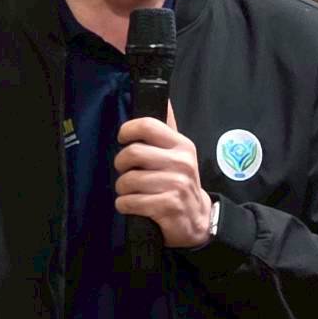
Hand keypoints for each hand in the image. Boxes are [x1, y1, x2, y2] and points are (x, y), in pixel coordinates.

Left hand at [115, 100, 212, 248]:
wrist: (197, 219)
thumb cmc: (180, 182)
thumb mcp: (178, 154)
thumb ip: (167, 130)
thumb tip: (165, 99)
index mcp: (182, 145)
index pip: (147, 125)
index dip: (127, 131)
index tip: (123, 140)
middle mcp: (181, 162)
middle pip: (132, 153)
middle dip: (120, 165)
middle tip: (125, 171)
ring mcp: (176, 184)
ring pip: (128, 180)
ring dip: (122, 189)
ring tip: (129, 192)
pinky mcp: (168, 206)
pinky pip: (130, 202)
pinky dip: (124, 205)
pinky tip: (131, 205)